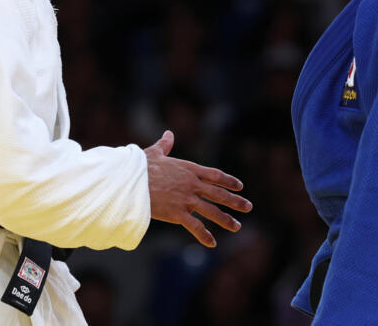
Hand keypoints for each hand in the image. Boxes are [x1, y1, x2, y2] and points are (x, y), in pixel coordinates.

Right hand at [144, 130, 252, 246]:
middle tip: (248, 207)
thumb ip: (165, 145)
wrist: (129, 181)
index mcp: (189, 169)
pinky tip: (212, 243)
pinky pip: (195, 226)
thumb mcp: (154, 153)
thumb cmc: (139, 167)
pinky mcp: (177, 213)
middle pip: (219, 193)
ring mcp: (186, 199)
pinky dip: (204, 235)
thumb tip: (169, 134)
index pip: (215, 175)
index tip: (239, 186)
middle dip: (235, 201)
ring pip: (211, 211)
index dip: (228, 181)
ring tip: (236, 226)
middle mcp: (192, 184)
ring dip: (225, 219)